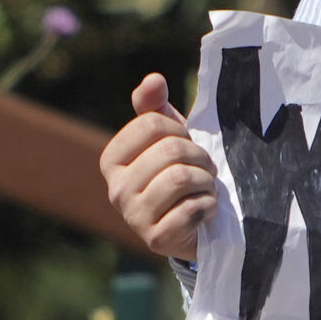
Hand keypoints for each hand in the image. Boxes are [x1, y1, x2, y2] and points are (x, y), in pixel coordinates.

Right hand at [102, 72, 218, 261]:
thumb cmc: (180, 174)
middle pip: (170, 150)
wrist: (194, 226)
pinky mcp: (156, 239)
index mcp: (112, 160)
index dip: (179, 130)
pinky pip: (191, 209)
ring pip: (181, 178)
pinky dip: (209, 206)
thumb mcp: (168, 138)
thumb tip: (154, 79)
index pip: (152, 123)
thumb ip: (155, 107)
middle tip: (205, 169)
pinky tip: (206, 210)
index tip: (186, 144)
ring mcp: (134, 217)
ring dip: (206, 181)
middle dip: (199, 157)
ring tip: (206, 187)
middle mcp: (116, 190)